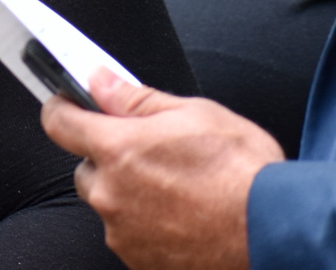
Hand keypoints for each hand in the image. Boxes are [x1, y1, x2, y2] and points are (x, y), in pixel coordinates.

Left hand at [40, 70, 282, 269]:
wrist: (277, 233)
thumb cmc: (244, 173)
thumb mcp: (195, 113)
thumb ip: (136, 98)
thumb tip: (101, 83)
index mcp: (117, 149)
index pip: (58, 122)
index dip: (63, 108)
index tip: (70, 105)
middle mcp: (111, 195)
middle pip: (86, 169)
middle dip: (109, 158)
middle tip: (152, 154)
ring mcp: (124, 234)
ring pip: (110, 205)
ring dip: (130, 195)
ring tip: (179, 189)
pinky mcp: (141, 262)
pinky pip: (130, 235)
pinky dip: (148, 225)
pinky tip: (184, 216)